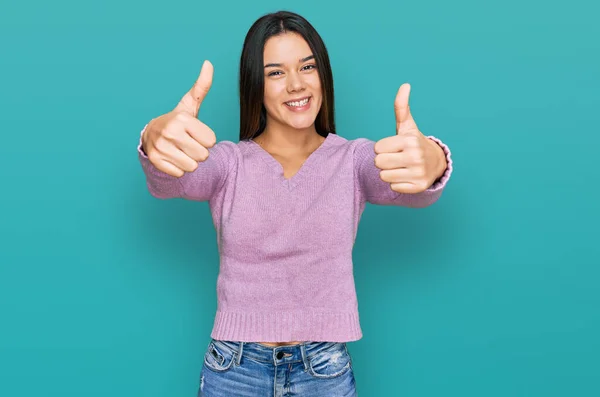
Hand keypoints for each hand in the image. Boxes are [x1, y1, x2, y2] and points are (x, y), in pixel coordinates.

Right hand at [142, 60, 216, 176]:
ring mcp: (161, 147)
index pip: (211, 141)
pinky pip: (179, 174)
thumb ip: (202, 86)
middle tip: (188, 143)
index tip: (195, 133)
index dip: (206, 139)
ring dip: (189, 162)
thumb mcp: (190, 104)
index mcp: (182, 119)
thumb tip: (209, 63)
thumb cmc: (178, 121)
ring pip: (192, 167)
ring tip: (180, 150)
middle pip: (203, 155)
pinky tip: (172, 157)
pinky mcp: (155, 161)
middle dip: (199, 152)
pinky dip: (178, 169)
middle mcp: (170, 132)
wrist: (151, 134)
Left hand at [374, 83, 446, 193]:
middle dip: (384, 161)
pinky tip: (406, 176)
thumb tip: (405, 85)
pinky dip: (397, 183)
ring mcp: (418, 173)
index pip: (378, 148)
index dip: (382, 148)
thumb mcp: (407, 126)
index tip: (393, 147)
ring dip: (389, 173)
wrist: (436, 163)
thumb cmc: (414, 143)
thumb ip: (401, 107)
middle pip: (379, 163)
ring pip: (383, 176)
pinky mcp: (418, 187)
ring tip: (400, 167)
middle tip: (396, 158)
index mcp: (410, 141)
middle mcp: (415, 157)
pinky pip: (393, 187)